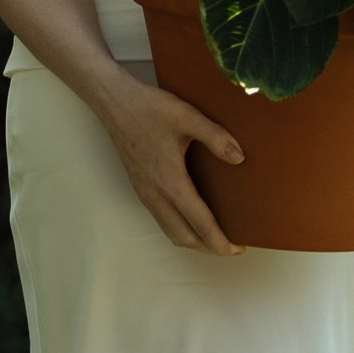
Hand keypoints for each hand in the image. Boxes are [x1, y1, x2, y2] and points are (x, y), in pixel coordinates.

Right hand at [100, 76, 246, 254]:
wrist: (114, 103)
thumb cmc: (150, 108)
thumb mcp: (187, 116)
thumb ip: (215, 137)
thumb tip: (239, 158)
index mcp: (170, 182)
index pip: (199, 223)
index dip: (220, 240)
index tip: (238, 250)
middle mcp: (155, 195)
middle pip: (184, 237)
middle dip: (209, 247)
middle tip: (232, 246)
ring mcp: (145, 193)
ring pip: (170, 231)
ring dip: (193, 240)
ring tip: (215, 237)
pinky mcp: (140, 187)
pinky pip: (162, 219)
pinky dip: (180, 228)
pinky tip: (191, 217)